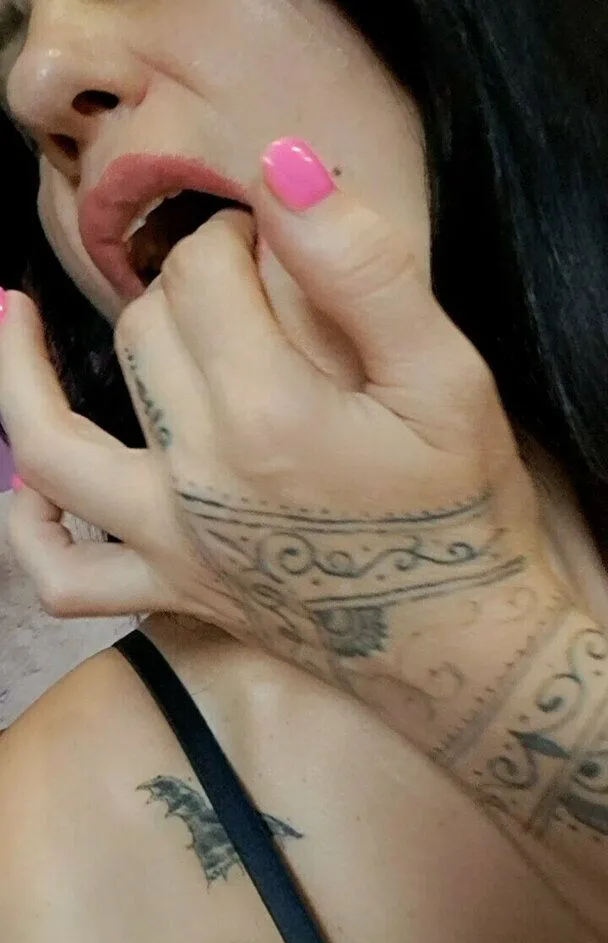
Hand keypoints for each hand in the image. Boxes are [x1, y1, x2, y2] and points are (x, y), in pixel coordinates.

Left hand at [0, 139, 558, 717]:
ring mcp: (172, 543)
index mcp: (267, 415)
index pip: (206, 276)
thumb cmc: (462, 513)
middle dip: (180, 283)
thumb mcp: (446, 378)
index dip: (237, 235)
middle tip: (235, 281)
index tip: (276, 239)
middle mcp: (196, 481)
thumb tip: (281, 167)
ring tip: (9, 316)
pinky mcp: (172, 590)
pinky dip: (30, 528)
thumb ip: (362, 270)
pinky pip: (65, 575)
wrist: (458, 642)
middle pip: (141, 336)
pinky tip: (26, 486)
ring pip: (57, 442)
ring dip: (23, 374)